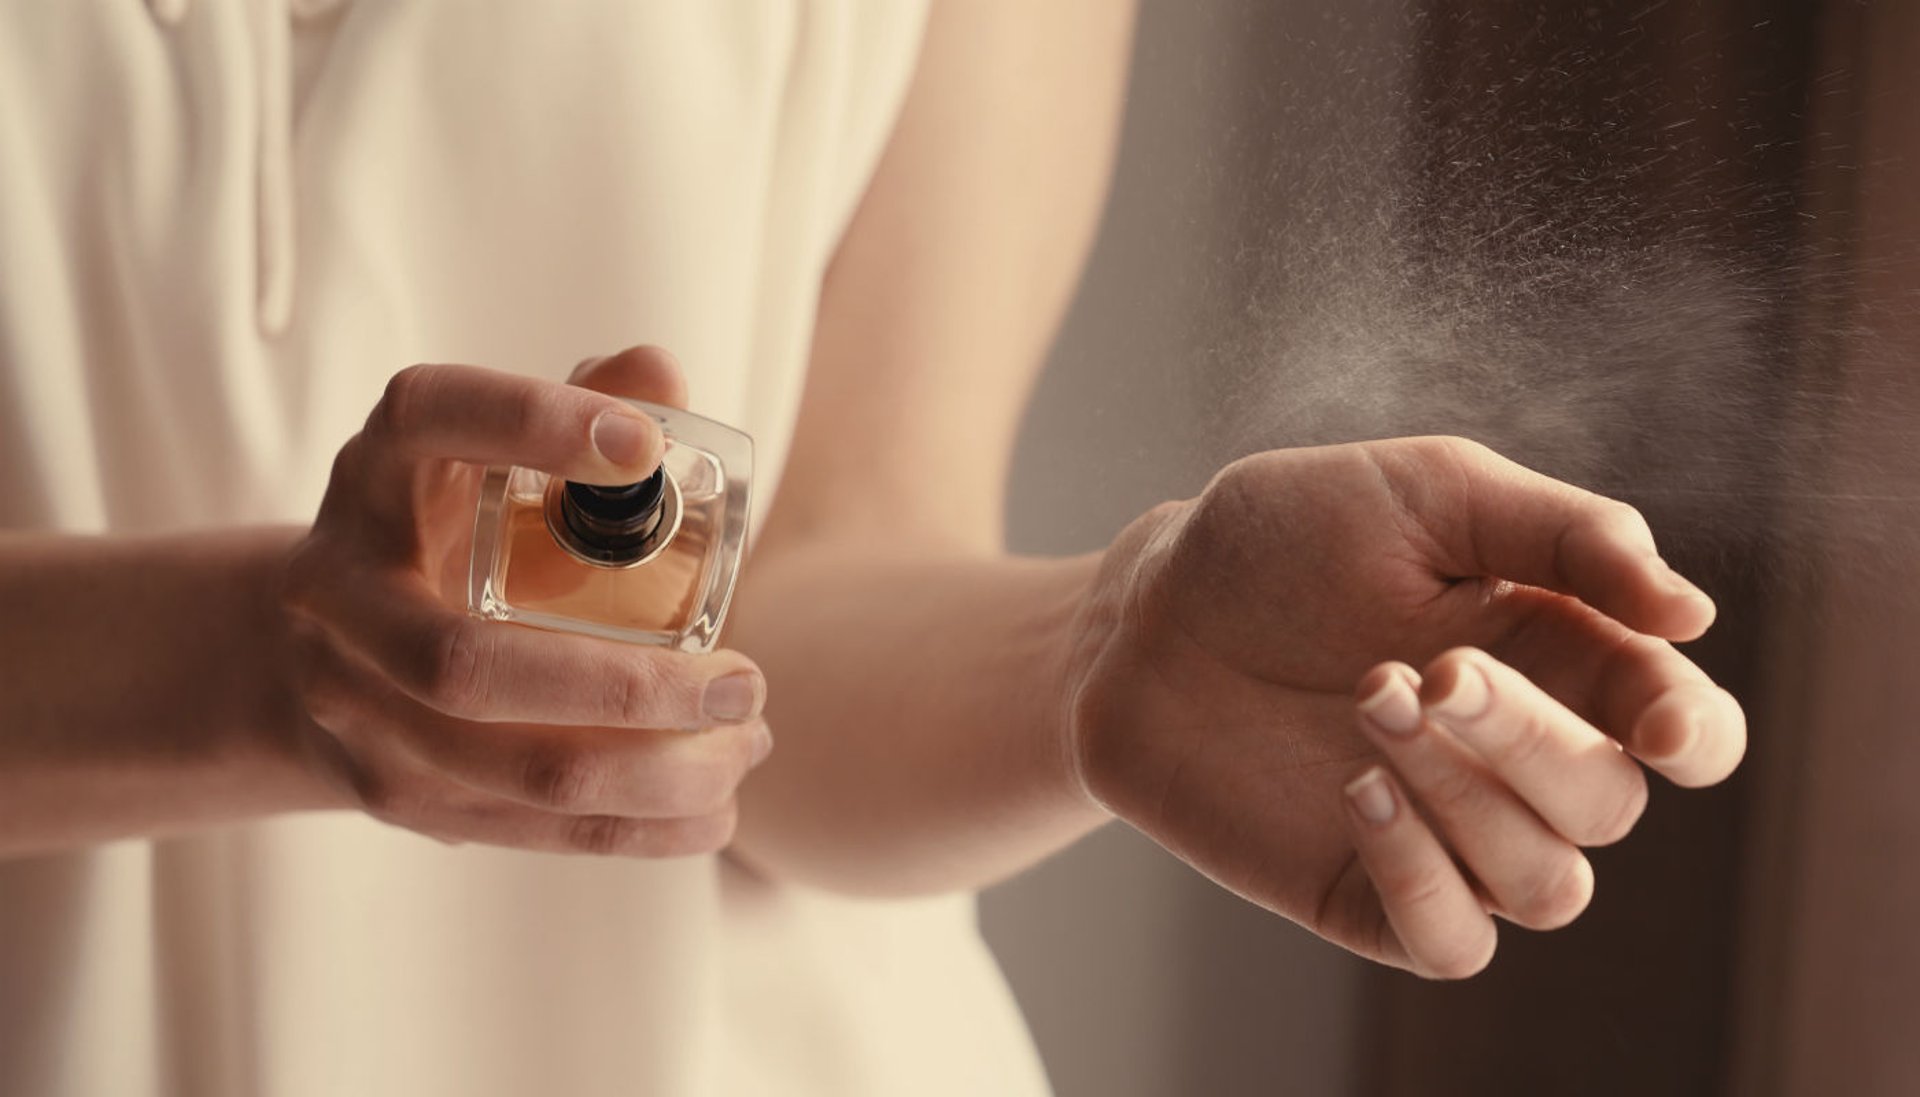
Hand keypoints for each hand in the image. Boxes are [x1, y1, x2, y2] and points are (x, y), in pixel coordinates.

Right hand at [282, 347, 771, 855]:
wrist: (318, 651)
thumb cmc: (447, 526)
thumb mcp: (489, 453)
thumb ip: (580, 402)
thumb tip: (658, 374)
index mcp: (375, 473)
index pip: (434, 420)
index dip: (532, 423)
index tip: (645, 446)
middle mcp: (338, 591)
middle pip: (466, 665)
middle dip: (627, 686)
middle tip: (748, 679)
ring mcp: (353, 708)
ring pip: (508, 769)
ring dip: (654, 770)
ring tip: (749, 742)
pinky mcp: (394, 795)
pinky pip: (526, 831)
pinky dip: (635, 829)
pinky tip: (715, 811)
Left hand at [1066, 436, 1744, 976]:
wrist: (1145, 610)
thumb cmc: (1282, 539)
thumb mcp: (1424, 494)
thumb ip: (1564, 535)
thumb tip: (1693, 615)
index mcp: (1558, 656)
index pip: (1684, 728)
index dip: (1692, 736)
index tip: (1656, 724)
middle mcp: (1518, 759)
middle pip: (1609, 805)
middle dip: (1528, 739)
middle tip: (1428, 670)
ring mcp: (1448, 834)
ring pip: (1547, 883)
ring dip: (1468, 796)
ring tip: (1368, 702)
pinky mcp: (1367, 893)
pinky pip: (1454, 943)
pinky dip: (1424, 878)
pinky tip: (1359, 791)